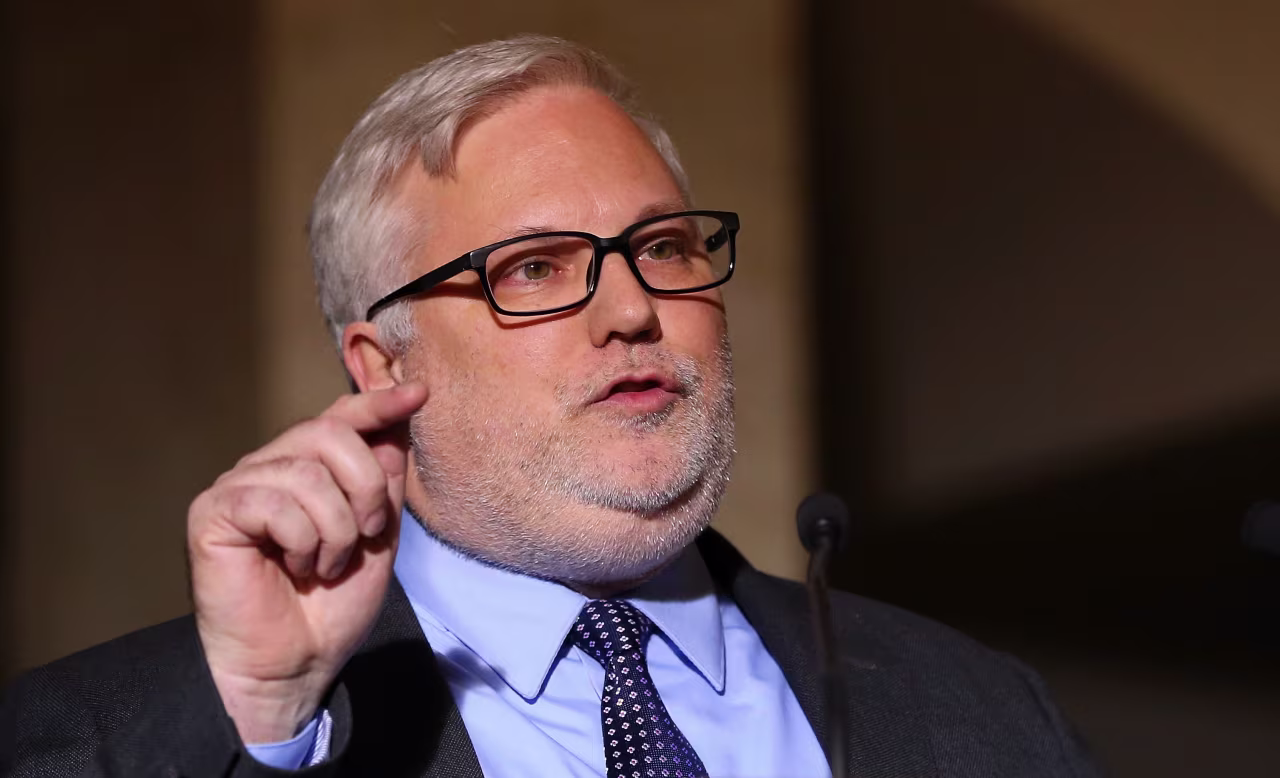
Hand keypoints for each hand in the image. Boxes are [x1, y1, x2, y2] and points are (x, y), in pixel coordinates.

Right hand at [188, 383, 426, 743]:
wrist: (296, 663)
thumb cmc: (331, 605)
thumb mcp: (377, 535)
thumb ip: (383, 480)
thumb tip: (397, 422)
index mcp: (308, 467)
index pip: (341, 416)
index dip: (379, 403)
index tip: (419, 394)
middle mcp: (270, 466)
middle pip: (329, 434)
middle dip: (365, 487)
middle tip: (367, 534)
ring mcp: (238, 486)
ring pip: (308, 472)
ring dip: (336, 529)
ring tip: (327, 564)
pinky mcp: (213, 512)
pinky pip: (274, 502)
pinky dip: (303, 541)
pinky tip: (296, 567)